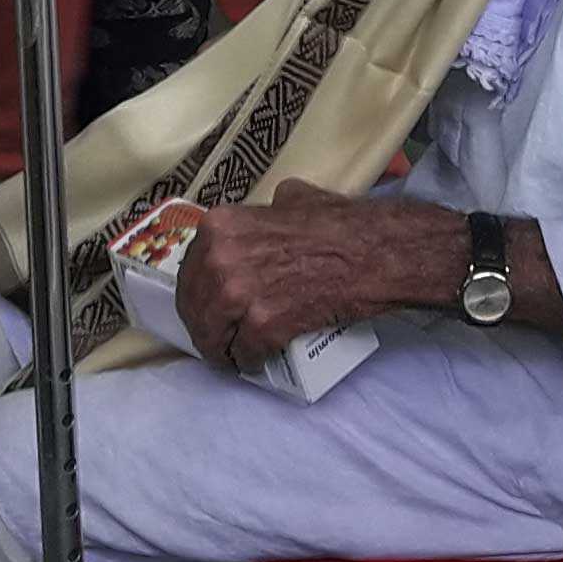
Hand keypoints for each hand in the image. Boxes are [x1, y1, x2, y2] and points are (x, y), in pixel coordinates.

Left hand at [171, 181, 447, 371]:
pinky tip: (256, 362)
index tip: (207, 307)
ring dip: (222, 351)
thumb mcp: (292, 199)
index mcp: (219, 226)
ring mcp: (239, 295)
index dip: (198, 294)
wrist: (373, 252)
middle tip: (219, 339)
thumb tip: (266, 213)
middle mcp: (219, 259)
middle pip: (195, 309)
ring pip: (213, 337)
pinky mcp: (263, 326)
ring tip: (234, 356)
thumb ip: (265, 210)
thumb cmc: (338, 223)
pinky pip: (244, 355)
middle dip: (205, 327)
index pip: (189, 272)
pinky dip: (249, 362)